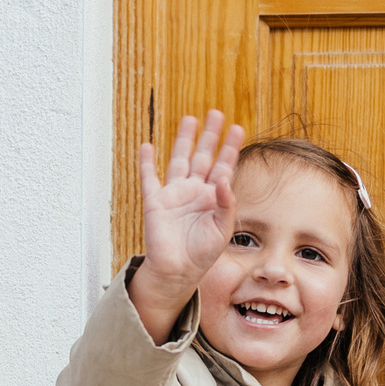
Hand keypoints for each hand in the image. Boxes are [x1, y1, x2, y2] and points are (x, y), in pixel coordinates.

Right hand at [132, 111, 243, 339]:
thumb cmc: (202, 255)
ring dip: (184, 140)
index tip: (238, 128)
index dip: (230, 148)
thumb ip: (226, 205)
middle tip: (216, 113)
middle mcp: (194, 191)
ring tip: (190, 119)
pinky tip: (148, 146)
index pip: (223, 166)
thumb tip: (223, 179)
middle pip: (202, 156)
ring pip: (179, 159)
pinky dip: (147, 162)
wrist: (178, 272)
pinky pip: (149, 178)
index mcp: (213, 198)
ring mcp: (174, 194)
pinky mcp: (155, 202)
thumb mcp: (222, 230)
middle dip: (210, 136)